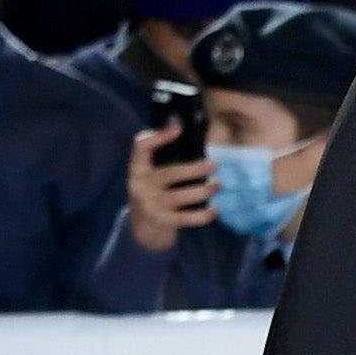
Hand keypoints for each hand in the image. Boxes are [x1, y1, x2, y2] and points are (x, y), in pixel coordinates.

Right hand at [124, 122, 208, 249]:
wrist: (142, 227)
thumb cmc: (154, 192)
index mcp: (138, 167)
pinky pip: (185, 218)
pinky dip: (202, 215)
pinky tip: (214, 209)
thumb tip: (190, 133)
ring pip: (178, 197)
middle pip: (168, 174)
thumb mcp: (151, 174)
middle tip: (214, 164)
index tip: (178, 127)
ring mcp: (150, 205)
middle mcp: (141, 185)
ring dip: (202, 191)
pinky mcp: (162, 221)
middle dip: (193, 169)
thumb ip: (164, 158)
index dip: (158, 136)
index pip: (141, 146)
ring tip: (217, 185)